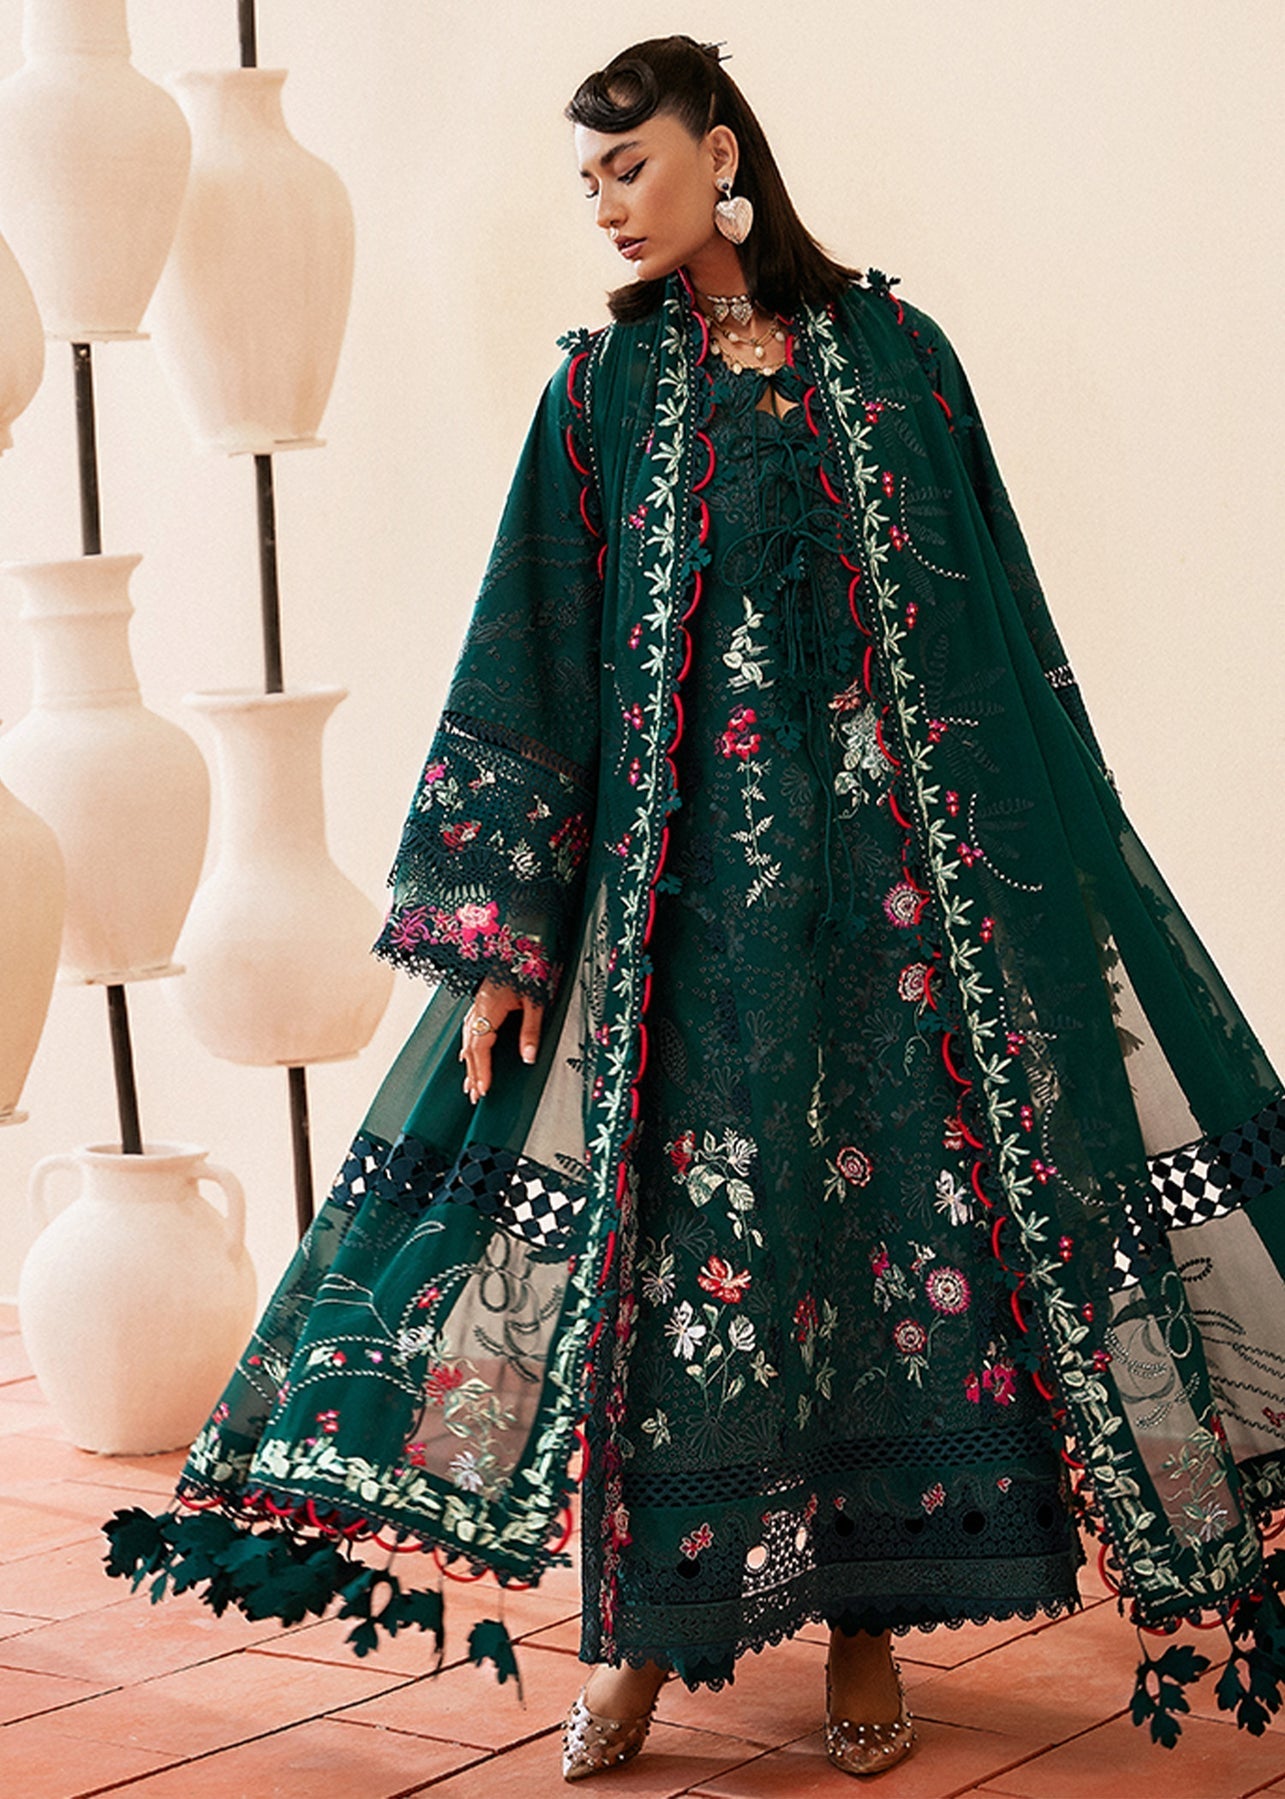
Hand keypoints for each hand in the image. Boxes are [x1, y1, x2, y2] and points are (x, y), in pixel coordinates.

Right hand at [459, 977, 543, 1103]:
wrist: (522, 941)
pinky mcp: (481, 1001)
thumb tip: (528, 1057)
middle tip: (475, 1095)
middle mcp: (478, 1007)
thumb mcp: (535, 1000)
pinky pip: (469, 1029)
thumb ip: (530, 1030)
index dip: (481, 1070)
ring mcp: (477, 1004)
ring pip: (468, 1039)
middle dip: (473, 1073)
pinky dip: (468, 1046)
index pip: (481, 1047)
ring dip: (469, 1063)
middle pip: (471, 1047)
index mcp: (489, 1008)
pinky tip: (466, 1055)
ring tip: (470, 1084)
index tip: (484, 1089)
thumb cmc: (528, 966)